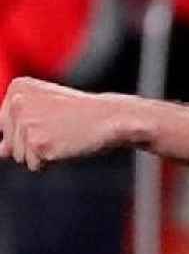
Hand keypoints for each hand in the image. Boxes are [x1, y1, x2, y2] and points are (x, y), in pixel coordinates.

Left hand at [0, 78, 140, 171]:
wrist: (112, 119)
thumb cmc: (83, 116)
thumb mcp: (46, 112)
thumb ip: (16, 129)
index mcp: (17, 88)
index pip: (3, 124)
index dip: (28, 130)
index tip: (51, 121)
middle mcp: (16, 102)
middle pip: (9, 142)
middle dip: (33, 143)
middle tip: (60, 130)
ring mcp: (26, 123)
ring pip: (19, 156)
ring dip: (42, 154)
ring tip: (64, 137)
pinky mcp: (37, 144)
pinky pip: (35, 165)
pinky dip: (52, 162)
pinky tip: (67, 146)